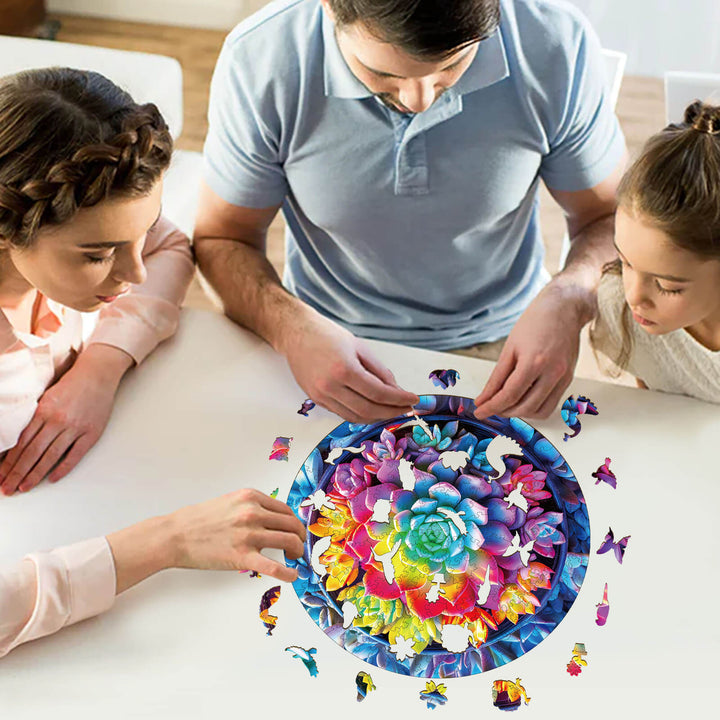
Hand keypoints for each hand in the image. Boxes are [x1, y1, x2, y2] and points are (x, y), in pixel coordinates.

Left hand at [0, 344, 131, 494]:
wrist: (97, 374)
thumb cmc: (71, 385)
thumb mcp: (46, 397)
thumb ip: (34, 417)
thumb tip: (18, 441)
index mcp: (43, 411)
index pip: (21, 443)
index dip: (9, 462)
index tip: (1, 476)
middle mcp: (57, 421)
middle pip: (32, 453)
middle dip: (17, 473)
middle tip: (7, 489)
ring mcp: (75, 428)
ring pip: (50, 456)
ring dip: (35, 474)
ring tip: (24, 487)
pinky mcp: (91, 433)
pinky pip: (75, 454)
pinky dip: (63, 468)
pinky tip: (52, 478)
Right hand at [107, 489, 306, 589]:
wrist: (175, 535)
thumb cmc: (199, 520)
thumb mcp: (230, 502)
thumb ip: (251, 507)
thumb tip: (272, 519)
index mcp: (250, 497)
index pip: (285, 509)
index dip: (294, 522)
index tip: (296, 530)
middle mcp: (253, 513)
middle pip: (291, 524)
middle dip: (300, 536)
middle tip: (300, 545)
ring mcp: (249, 534)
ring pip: (289, 541)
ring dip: (298, 550)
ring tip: (296, 557)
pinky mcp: (242, 556)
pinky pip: (273, 566)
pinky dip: (287, 573)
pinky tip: (293, 576)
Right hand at [278, 305, 418, 422]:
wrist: (296, 334)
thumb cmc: (327, 335)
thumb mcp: (360, 347)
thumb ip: (380, 371)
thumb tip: (396, 390)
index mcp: (344, 369)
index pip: (379, 393)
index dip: (399, 399)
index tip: (413, 399)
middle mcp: (330, 386)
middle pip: (368, 410)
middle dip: (391, 412)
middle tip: (406, 409)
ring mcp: (321, 396)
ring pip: (355, 417)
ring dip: (377, 417)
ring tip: (392, 410)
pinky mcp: (316, 400)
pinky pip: (343, 414)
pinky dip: (361, 415)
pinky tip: (373, 409)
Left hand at [473, 280, 594, 418]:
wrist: (564, 308)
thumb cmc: (536, 322)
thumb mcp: (510, 348)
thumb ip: (497, 377)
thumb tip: (484, 398)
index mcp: (534, 362)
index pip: (509, 395)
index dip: (492, 407)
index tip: (479, 411)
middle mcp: (552, 372)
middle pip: (525, 407)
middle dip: (504, 411)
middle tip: (490, 407)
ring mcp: (563, 377)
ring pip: (540, 411)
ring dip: (520, 413)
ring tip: (506, 404)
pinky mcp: (568, 379)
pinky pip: (551, 404)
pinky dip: (535, 407)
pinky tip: (522, 400)